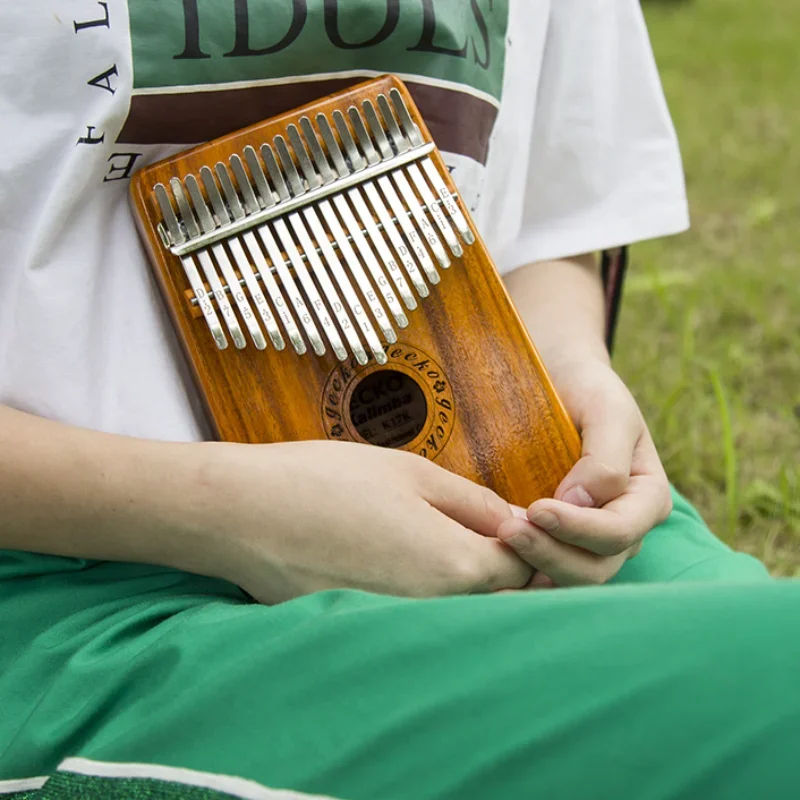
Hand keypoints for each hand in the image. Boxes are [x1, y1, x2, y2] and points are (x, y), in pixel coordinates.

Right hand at [192, 440, 532, 603]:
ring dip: (461, 584)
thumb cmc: (327, 481)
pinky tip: (387, 559)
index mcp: (456, 566)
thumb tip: (518, 523)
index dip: (526, 542)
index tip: (507, 518)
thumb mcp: (412, 473)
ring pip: (458, 612)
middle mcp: (436, 612)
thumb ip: (474, 503)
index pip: (525, 569)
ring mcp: (400, 630)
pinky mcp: (367, 634)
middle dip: (500, 568)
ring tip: (422, 539)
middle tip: (468, 527)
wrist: (243, 514)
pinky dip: (418, 596)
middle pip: (497, 600)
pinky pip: (416, 620)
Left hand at [497, 355, 672, 586]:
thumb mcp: (607, 409)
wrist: (560, 382)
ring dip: (533, 566)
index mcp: (646, 500)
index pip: (619, 532)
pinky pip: (542, 571)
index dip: (580, 528)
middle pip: (595, 567)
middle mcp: (624, 528)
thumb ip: (606, 458)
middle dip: (551, 554)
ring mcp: (589, 541)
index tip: (537, 509)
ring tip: (498, 541)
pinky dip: (520, 575)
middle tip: (506, 530)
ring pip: (568, 576)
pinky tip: (491, 567)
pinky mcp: (555, 542)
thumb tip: (583, 503)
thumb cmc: (588, 390)